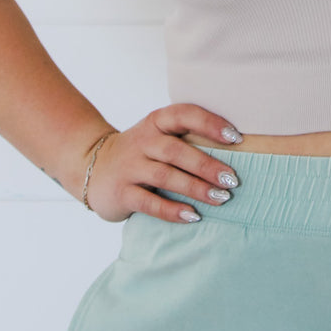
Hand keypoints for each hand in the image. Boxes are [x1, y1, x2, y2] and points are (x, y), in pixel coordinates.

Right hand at [81, 103, 244, 223]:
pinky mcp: (121, 192)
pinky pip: (149, 203)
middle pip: (177, 151)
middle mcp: (142, 141)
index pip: (184, 114)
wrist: (92, 166)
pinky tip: (193, 216)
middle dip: (207, 165)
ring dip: (195, 188)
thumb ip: (187, 138)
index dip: (210, 124)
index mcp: (156, 122)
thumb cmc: (141, 152)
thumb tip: (238, 151)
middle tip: (233, 180)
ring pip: (165, 176)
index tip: (236, 138)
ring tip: (221, 198)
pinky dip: (172, 210)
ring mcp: (130, 167)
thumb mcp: (159, 136)